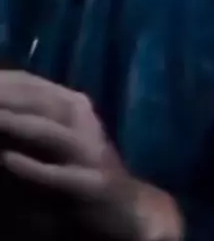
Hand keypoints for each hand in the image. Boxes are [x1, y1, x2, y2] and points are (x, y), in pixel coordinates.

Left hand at [0, 71, 182, 239]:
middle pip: (40, 102)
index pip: (33, 86)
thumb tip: (3, 101)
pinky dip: (31, 166)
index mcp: (75, 106)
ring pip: (48, 132)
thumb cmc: (81, 169)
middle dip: (8, 97)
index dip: (7, 81)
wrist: (125, 206)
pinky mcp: (91, 184)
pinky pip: (56, 174)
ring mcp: (89, 152)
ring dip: (17, 124)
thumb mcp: (59, 137)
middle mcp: (84, 122)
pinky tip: (8, 160)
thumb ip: (34, 119)